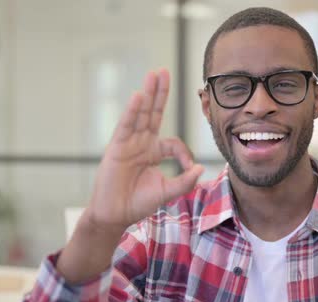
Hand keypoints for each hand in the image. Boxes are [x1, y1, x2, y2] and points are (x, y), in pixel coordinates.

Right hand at [57, 69, 202, 283]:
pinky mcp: (116, 148)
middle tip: (164, 71)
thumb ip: (184, 181)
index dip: (185, 154)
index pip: (173, 143)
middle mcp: (141, 143)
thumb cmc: (139, 203)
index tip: (190, 168)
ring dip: (148, 93)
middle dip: (160, 93)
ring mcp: (128, 143)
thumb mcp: (167, 191)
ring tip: (155, 74)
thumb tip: (201, 168)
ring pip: (141, 114)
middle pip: (154, 113)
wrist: (116, 215)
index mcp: (154, 152)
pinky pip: (126, 126)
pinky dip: (132, 111)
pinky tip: (139, 96)